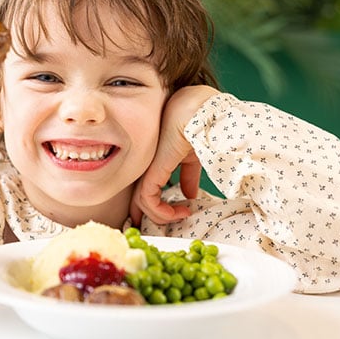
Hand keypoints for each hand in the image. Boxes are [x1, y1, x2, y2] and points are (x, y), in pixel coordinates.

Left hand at [130, 86, 218, 225]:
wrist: (199, 112)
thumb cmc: (198, 125)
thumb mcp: (192, 156)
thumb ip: (188, 175)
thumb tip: (190, 195)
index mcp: (155, 156)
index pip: (146, 183)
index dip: (153, 203)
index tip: (168, 215)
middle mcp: (147, 161)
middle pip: (139, 194)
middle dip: (148, 214)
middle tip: (163, 225)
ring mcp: (146, 165)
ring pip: (143, 201)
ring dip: (161, 215)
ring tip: (180, 216)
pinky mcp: (151, 170)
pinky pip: (148, 199)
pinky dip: (162, 212)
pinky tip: (180, 212)